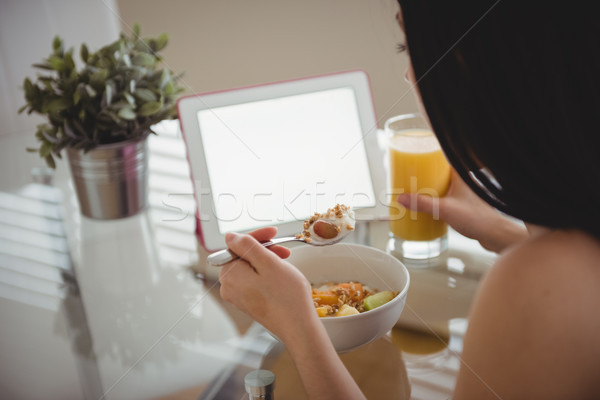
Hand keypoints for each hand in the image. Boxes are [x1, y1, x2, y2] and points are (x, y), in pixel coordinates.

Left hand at [218, 227, 316, 341]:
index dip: (257, 236)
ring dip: (267, 260)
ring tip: (285, 262)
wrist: (298, 327)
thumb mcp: (268, 263)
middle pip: (244, 256)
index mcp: (230, 275)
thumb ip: (247, 246)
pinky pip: (254, 280)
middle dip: (264, 250)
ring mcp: (238, 296)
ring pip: (250, 267)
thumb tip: (230, 236)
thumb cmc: (286, 297)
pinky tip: (280, 275)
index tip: (273, 233)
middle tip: (283, 251)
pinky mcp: (248, 302)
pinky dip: (266, 273)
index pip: (238, 245)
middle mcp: (229, 287)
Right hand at [397, 169, 527, 251]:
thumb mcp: (444, 209)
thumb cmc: (478, 218)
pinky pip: (444, 198)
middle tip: (409, 178)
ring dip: (428, 189)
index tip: (413, 161)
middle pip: (438, 173)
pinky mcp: (462, 205)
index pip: (441, 159)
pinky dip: (434, 200)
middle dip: (423, 176)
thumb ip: (423, 204)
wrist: (493, 234)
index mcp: (459, 175)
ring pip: (441, 186)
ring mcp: (462, 194)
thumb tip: (403, 198)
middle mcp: (461, 182)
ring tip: (414, 192)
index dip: (426, 158)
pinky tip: (427, 207)